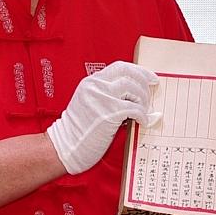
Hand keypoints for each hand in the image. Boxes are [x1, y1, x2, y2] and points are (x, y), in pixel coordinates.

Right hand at [46, 62, 160, 174]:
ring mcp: (102, 99)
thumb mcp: (90, 104)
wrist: (65, 147)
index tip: (150, 78)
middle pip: (130, 74)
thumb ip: (108, 95)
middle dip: (144, 85)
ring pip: (134, 89)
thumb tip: (135, 95)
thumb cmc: (78, 131)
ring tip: (142, 112)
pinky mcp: (109, 114)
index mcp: (92, 82)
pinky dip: (142, 116)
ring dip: (143, 101)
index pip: (120, 67)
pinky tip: (141, 122)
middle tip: (149, 98)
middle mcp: (96, 86)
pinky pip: (135, 109)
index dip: (139, 71)